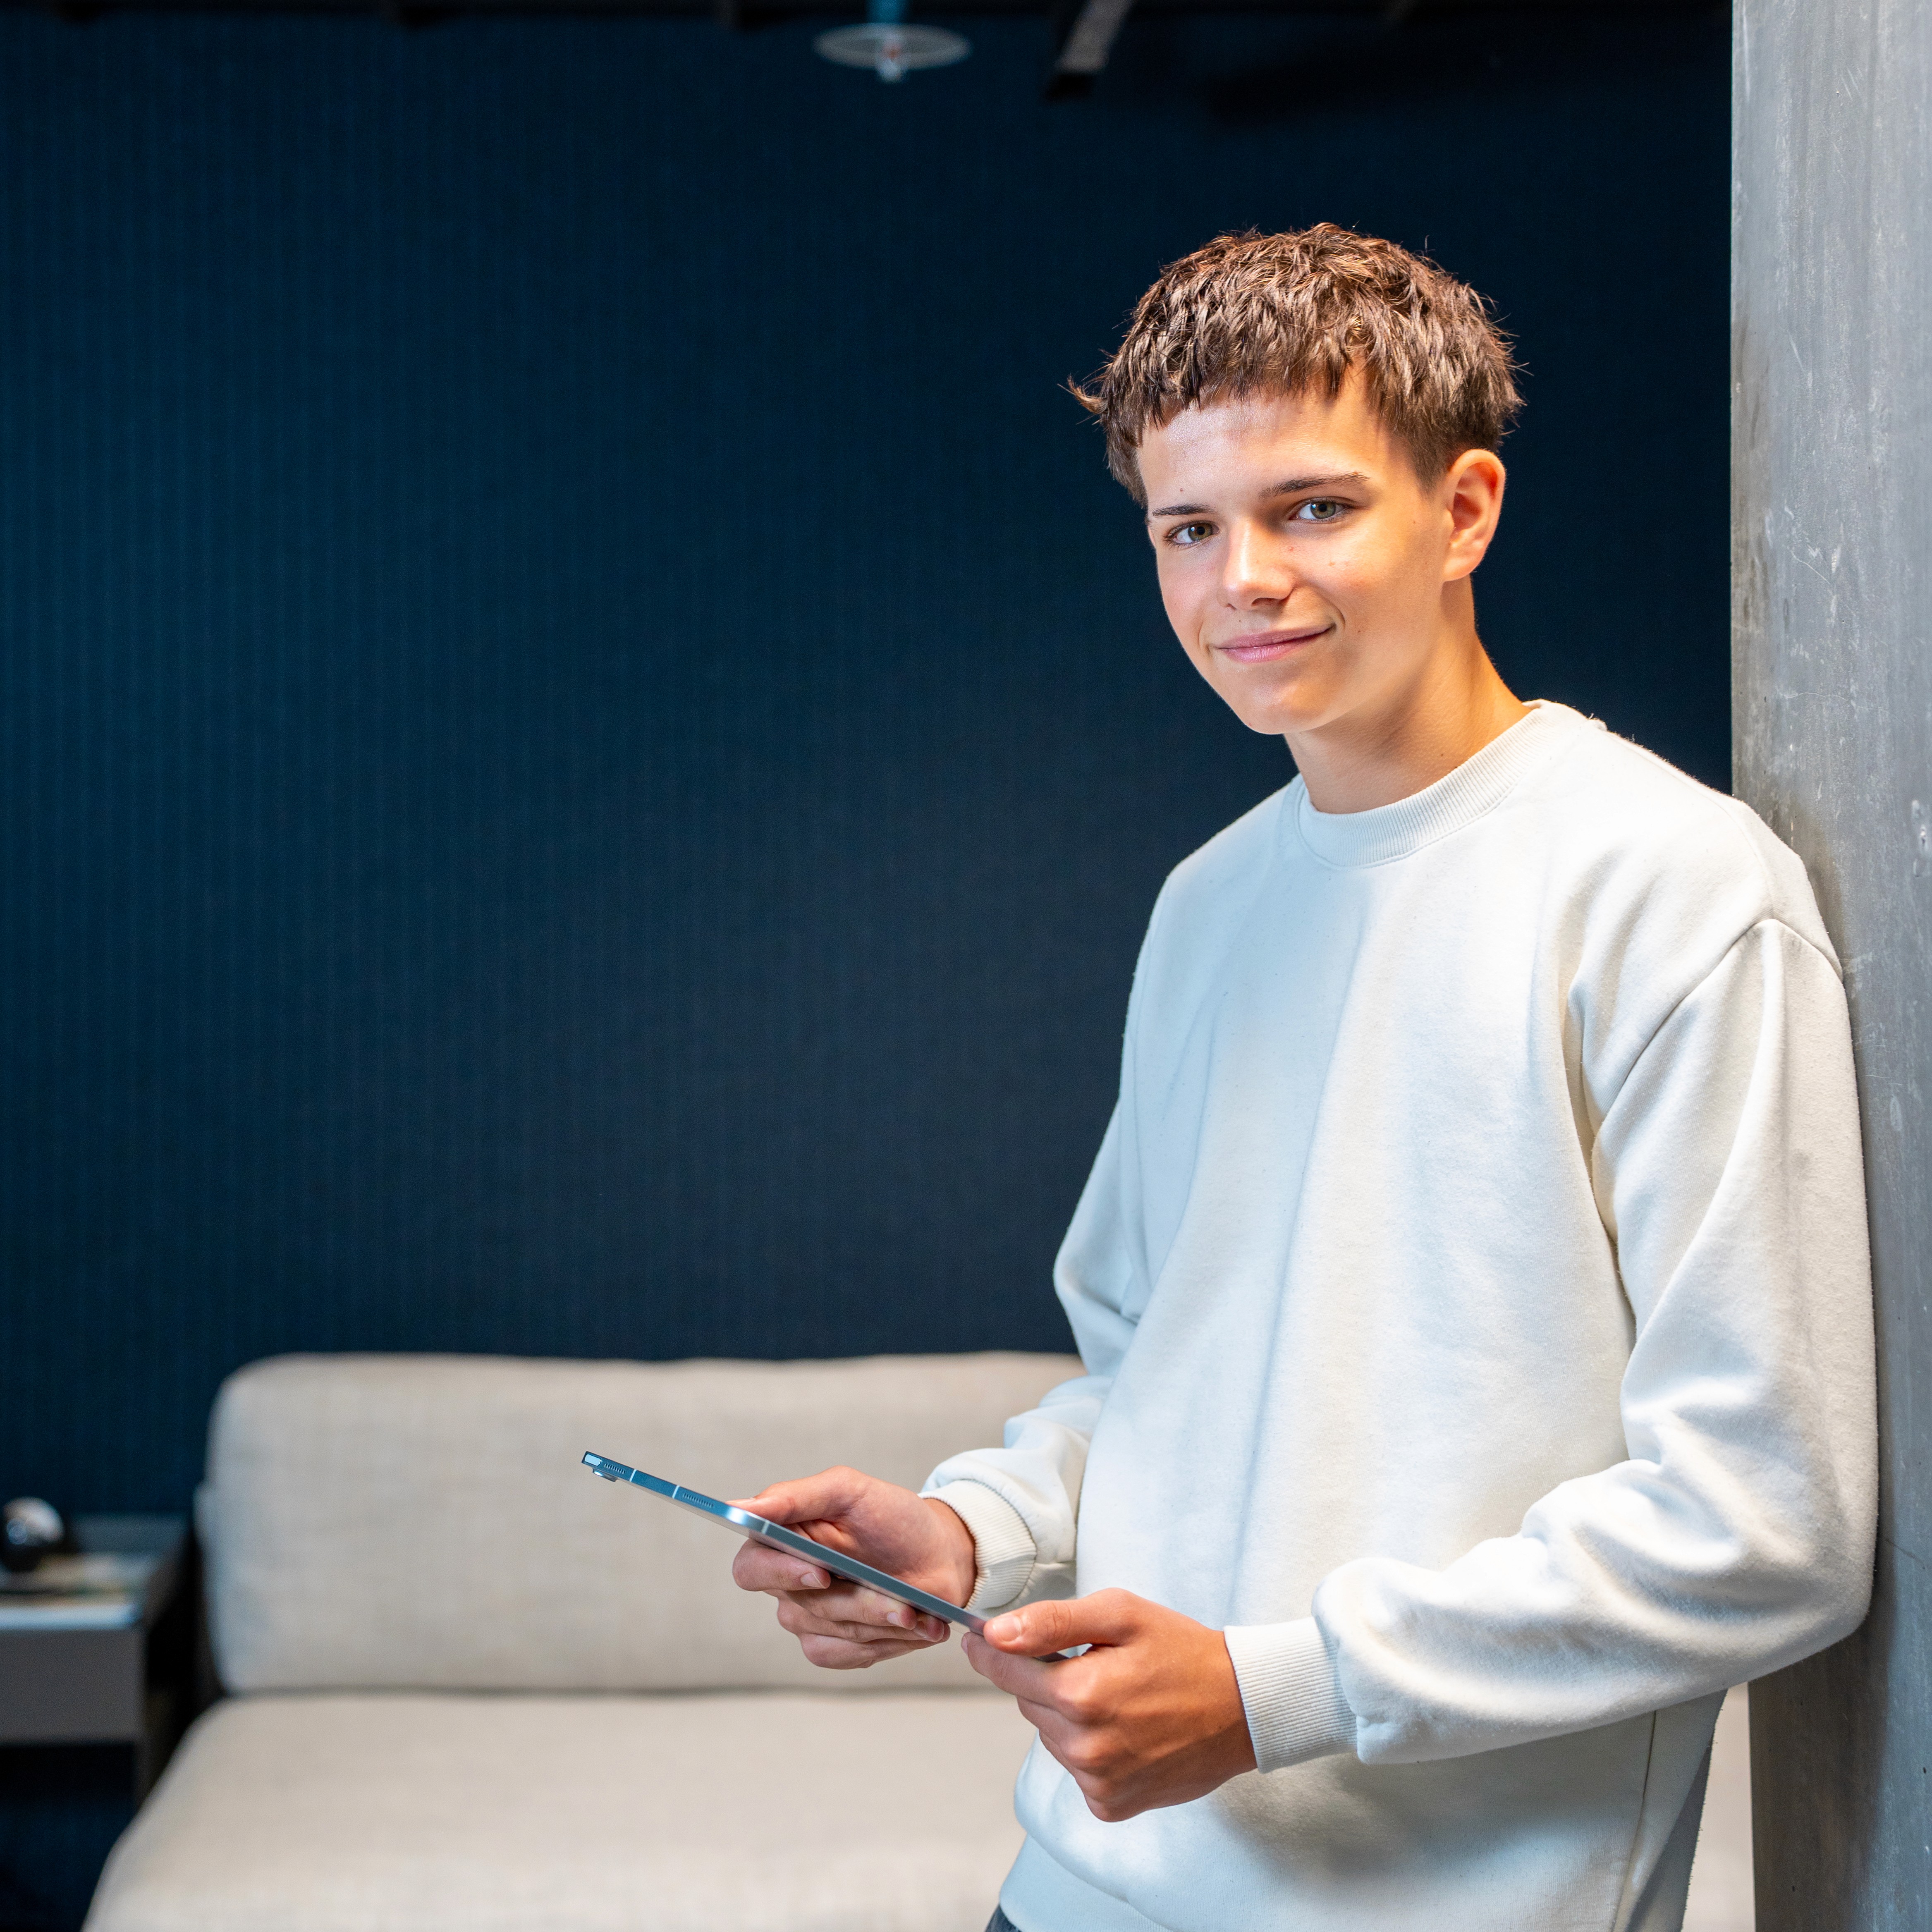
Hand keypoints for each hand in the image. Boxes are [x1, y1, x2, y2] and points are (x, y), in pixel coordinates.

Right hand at [730, 1466, 977, 1669]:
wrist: (941, 1555)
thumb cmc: (893, 1518)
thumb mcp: (850, 1491)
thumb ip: (795, 1497)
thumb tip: (740, 1506)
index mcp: (783, 1540)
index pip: (750, 1568)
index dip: (779, 1573)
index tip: (820, 1571)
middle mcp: (787, 1583)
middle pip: (798, 1607)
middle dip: (856, 1602)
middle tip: (900, 1601)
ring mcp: (808, 1617)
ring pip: (828, 1633)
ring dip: (879, 1621)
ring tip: (915, 1609)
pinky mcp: (831, 1644)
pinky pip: (839, 1655)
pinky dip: (881, 1641)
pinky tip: (911, 1626)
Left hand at [962, 1589, 1255, 1820]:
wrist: (1242, 1708)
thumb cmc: (1182, 1650)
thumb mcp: (1121, 1614)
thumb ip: (1052, 1621)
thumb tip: (995, 1634)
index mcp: (1080, 1693)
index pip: (1004, 1670)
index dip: (988, 1650)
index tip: (977, 1637)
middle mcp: (1083, 1746)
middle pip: (1029, 1703)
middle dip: (1047, 1679)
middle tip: (1093, 1662)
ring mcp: (1097, 1781)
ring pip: (1052, 1736)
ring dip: (1070, 1714)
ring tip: (1120, 1697)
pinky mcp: (1110, 1805)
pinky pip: (1077, 1768)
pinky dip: (1091, 1747)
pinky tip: (1127, 1731)